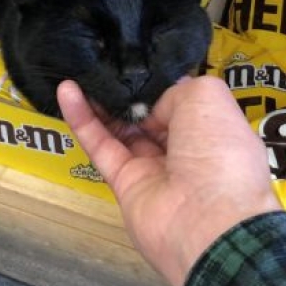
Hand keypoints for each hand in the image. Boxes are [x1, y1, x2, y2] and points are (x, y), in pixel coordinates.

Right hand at [57, 75, 280, 285]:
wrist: (207, 221)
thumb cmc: (218, 152)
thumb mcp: (208, 97)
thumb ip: (175, 90)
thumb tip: (151, 108)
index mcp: (214, 130)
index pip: (183, 103)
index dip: (160, 84)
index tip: (136, 64)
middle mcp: (186, 150)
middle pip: (149, 117)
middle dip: (129, 93)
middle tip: (102, 66)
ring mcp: (154, 169)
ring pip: (121, 130)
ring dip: (99, 101)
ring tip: (78, 71)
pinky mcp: (124, 184)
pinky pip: (101, 146)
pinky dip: (83, 119)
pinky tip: (67, 91)